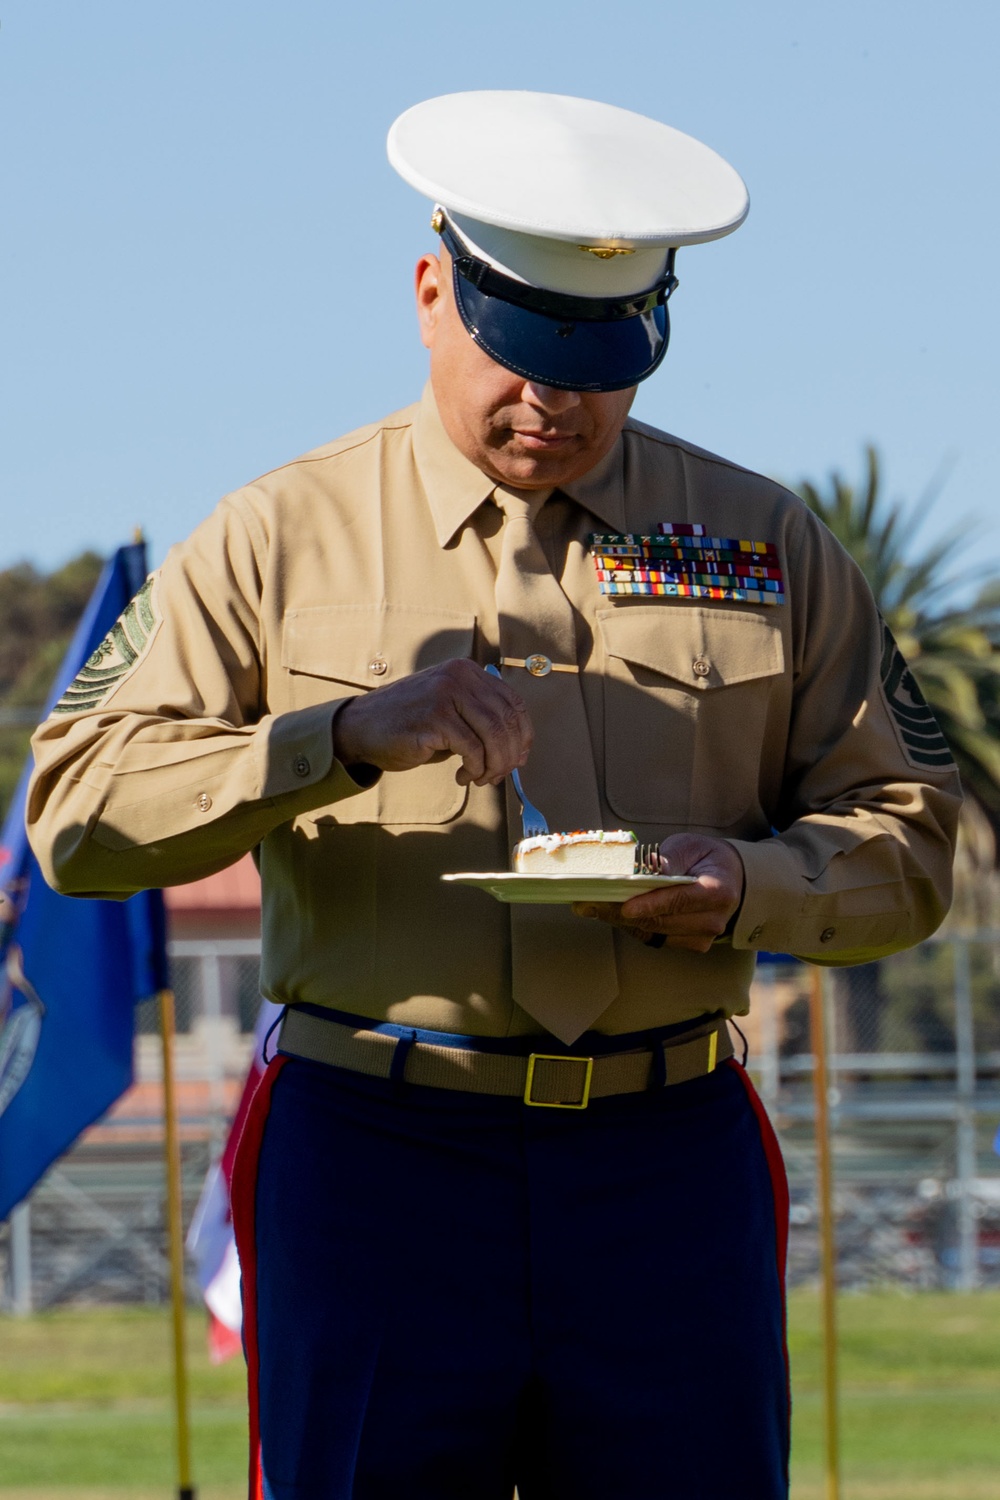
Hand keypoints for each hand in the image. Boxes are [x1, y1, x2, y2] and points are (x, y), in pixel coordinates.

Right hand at [333, 658, 532, 786]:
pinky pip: (473, 751)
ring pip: (494, 736)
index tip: (519, 758)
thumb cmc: (408, 723)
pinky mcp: (435, 719)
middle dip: (509, 755)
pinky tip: (463, 777)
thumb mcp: (449, 709)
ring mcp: (446, 695)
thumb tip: (518, 751)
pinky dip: (475, 770)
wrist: (361, 727)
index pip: (513, 702)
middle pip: (507, 721)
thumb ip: (480, 720)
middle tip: (498, 775)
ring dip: (494, 765)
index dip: (523, 735)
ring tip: (481, 778)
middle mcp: (459, 677)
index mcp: (467, 671)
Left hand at [573, 833, 744, 952]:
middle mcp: (713, 919)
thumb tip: (648, 872)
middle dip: (622, 913)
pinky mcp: (692, 944)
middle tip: (589, 904)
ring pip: (654, 932)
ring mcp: (703, 936)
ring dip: (621, 921)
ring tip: (592, 907)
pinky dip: (632, 927)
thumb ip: (671, 858)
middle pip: (662, 921)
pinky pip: (656, 938)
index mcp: (718, 891)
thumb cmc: (706, 857)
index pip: (679, 900)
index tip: (625, 906)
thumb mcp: (690, 845)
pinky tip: (612, 914)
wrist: (731, 878)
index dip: (650, 905)